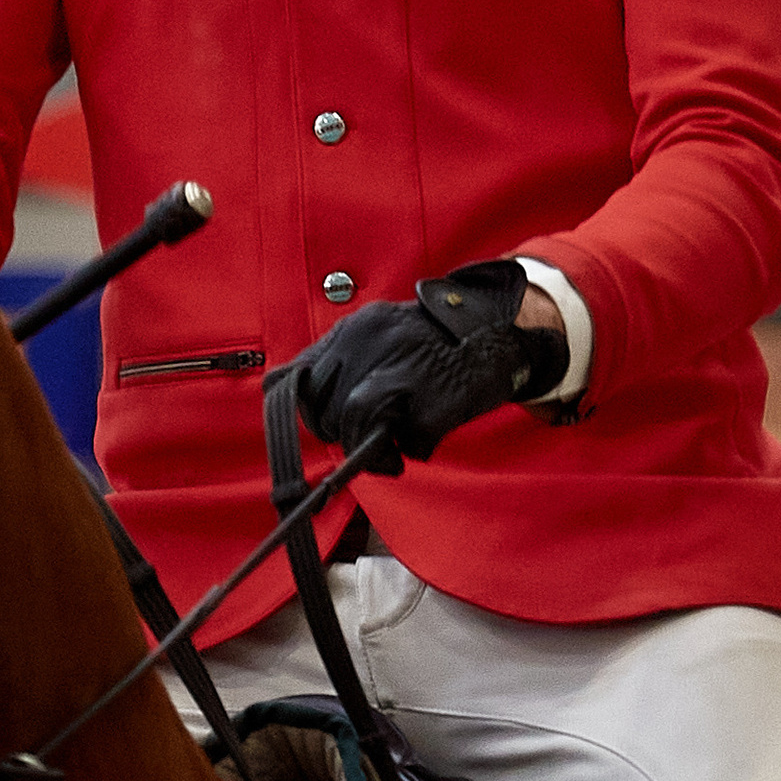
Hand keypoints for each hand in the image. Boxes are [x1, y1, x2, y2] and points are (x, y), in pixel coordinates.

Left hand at [292, 259, 569, 468]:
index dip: (306, 410)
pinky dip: (408, 452)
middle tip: (371, 433)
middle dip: (339, 432)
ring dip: (366, 450)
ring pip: (349, 424)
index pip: (295, 377)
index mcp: (358, 328)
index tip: (326, 423)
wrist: (500, 339)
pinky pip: (401, 444)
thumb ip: (339, 360)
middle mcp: (373, 344)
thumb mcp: (382, 337)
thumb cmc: (435, 348)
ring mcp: (402, 372)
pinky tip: (422, 440)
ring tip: (390, 451)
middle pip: (321, 409)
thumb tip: (280, 387)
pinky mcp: (430, 403)